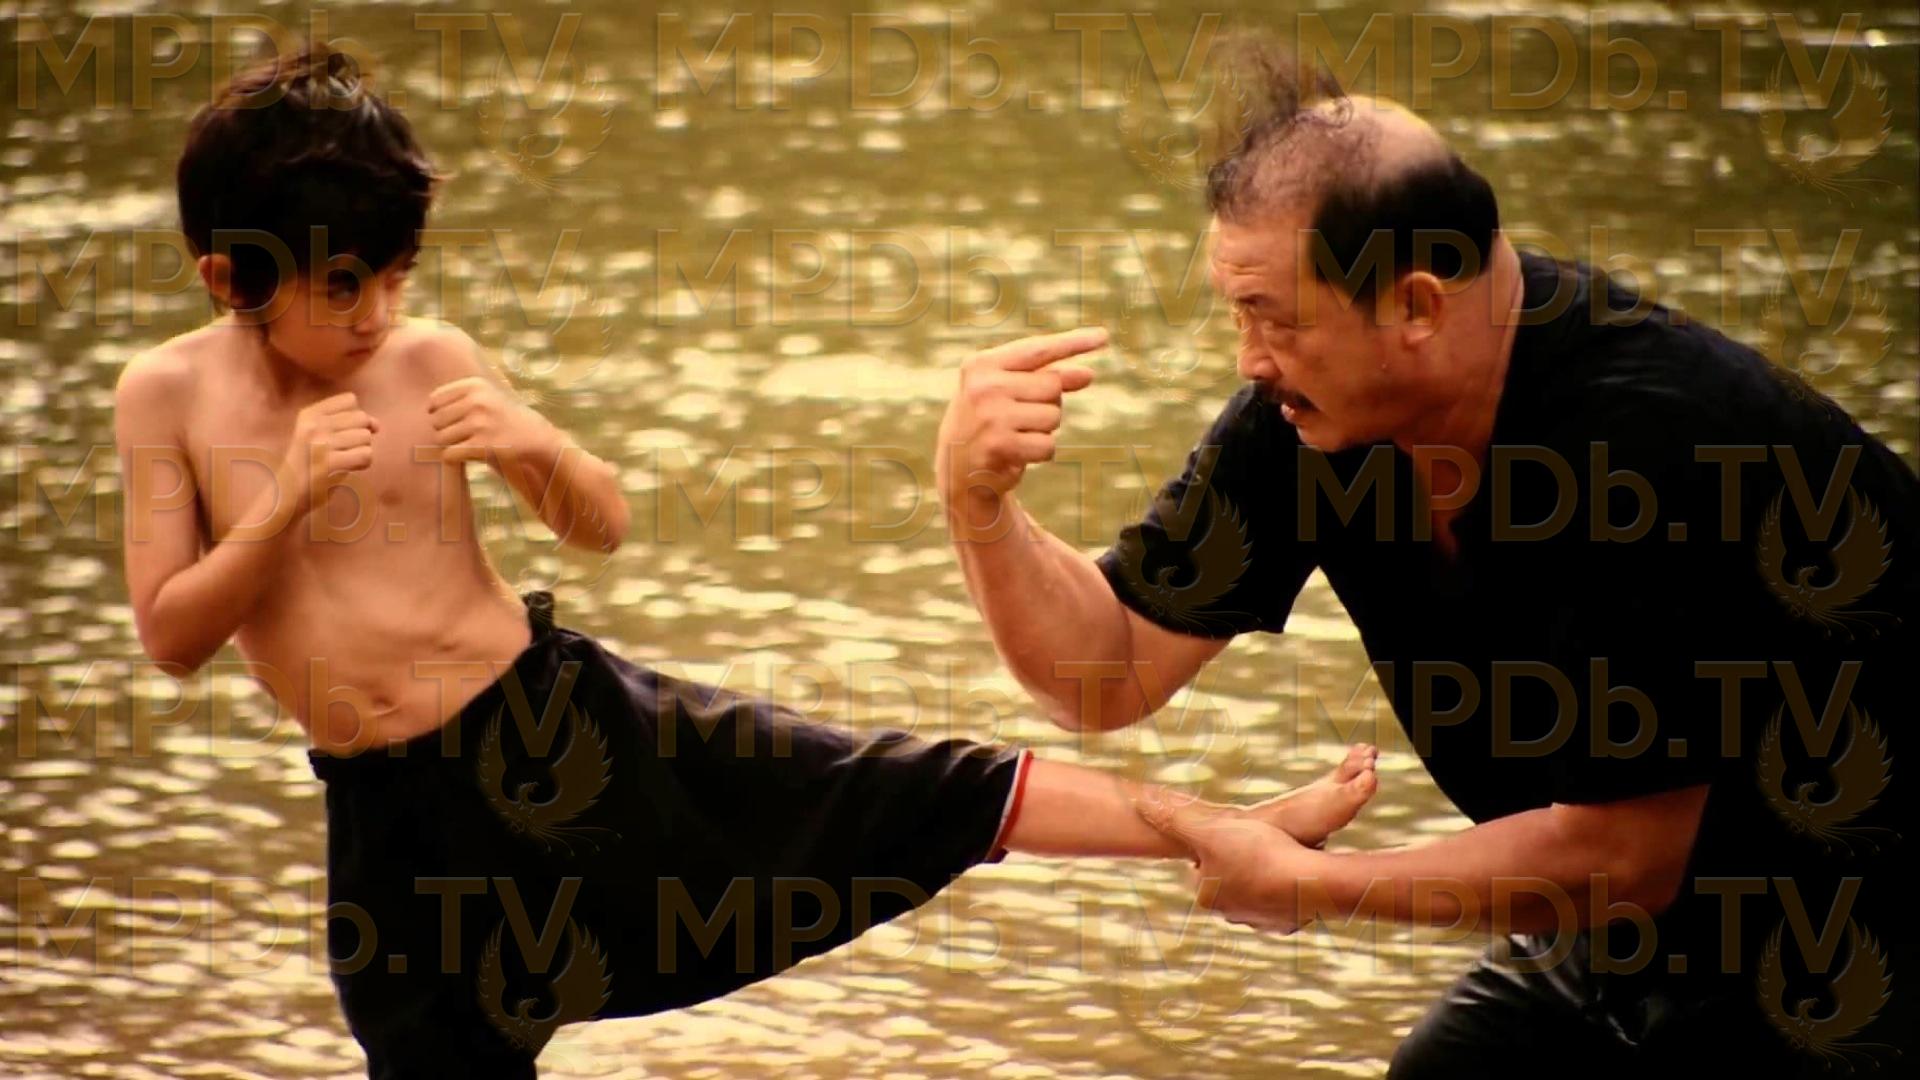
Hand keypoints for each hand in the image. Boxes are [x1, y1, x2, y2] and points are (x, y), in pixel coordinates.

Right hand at [280, 391, 377, 514]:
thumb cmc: (310, 464)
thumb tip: (377, 424)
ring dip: (361, 451)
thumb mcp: (321, 435)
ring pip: (365, 437)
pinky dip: (363, 464)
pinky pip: (366, 455)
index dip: (355, 418)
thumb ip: (350, 423)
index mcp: (309, 414)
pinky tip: (347, 469)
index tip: (341, 434)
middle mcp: (313, 425)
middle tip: (341, 451)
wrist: (286, 494)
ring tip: (341, 461)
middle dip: (360, 436)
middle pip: (361, 418)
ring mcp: (320, 443)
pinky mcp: (329, 463)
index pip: (350, 400)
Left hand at [426, 376, 555, 464]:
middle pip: (435, 421)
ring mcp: (481, 423)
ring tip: (466, 444)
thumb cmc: (502, 417)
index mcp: (474, 385)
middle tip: (461, 436)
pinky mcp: (483, 446)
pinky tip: (466, 456)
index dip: (438, 414)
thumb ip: (456, 395)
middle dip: (444, 431)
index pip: (434, 401)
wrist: (534, 438)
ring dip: (449, 445)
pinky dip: (453, 458)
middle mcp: (477, 401)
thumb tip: (424, 405)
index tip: (453, 421)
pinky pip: (449, 454)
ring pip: (440, 438)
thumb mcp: (485, 394)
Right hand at [935, 328, 1103, 515]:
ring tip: (1017, 434)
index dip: (1072, 343)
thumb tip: (1088, 374)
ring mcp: (991, 416)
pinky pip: (1048, 445)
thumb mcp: (1012, 392)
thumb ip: (1047, 379)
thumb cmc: (990, 420)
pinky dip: (1041, 452)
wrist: (957, 468)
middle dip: (1048, 403)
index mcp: (983, 364)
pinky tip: (1018, 453)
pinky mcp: (999, 445)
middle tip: (1021, 416)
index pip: (1037, 350)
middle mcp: (984, 386)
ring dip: (1044, 430)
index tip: (1103, 336)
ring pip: (1053, 417)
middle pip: (1052, 386)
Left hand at [1136, 789, 1322, 934]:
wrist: (1310, 882)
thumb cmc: (1257, 852)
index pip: (1198, 868)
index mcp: (1206, 895)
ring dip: (1260, 874)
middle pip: (1226, 881)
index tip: (1221, 832)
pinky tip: (1294, 867)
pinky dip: (1286, 886)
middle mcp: (1230, 914)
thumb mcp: (1210, 828)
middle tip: (1249, 839)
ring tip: (1273, 851)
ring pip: (1254, 892)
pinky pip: (1283, 902)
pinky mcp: (1288, 924)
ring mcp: (1260, 922)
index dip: (1208, 846)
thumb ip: (1174, 817)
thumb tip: (1136, 801)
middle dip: (1234, 862)